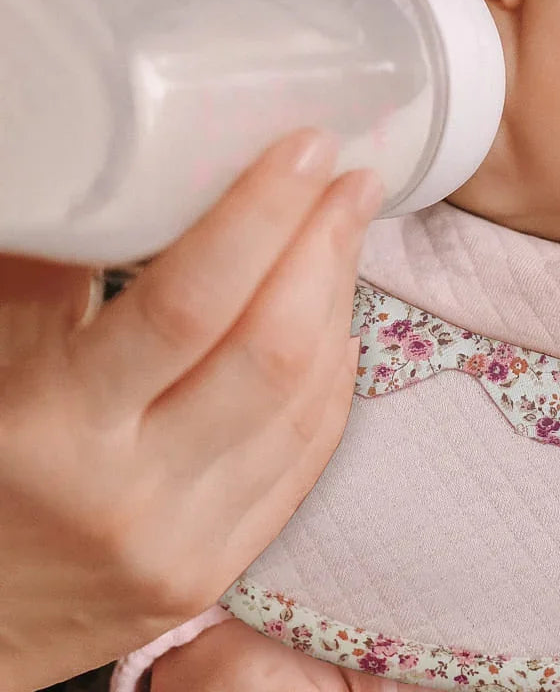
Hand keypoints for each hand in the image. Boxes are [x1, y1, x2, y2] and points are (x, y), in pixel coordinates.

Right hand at [0, 129, 380, 690]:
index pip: (189, 304)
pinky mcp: (217, 570)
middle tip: (353, 182)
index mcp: (55, 428)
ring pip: (302, 401)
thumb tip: (124, 176)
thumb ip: (45, 279)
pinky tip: (340, 328)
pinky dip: (333, 384)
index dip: (260, 216)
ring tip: (345, 238)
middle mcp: (133, 492)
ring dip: (337, 305)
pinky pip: (303, 461)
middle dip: (324, 250)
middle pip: (270, 351)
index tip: (308, 149)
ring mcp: (186, 541)